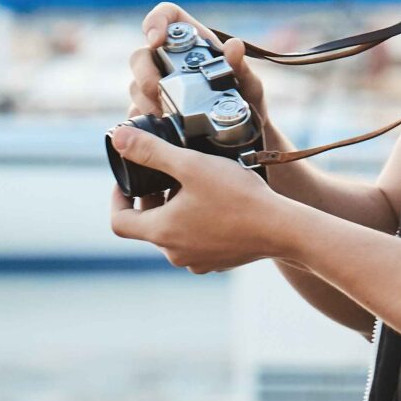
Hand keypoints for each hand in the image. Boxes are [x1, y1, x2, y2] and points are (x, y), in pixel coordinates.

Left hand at [104, 125, 286, 273]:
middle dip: (151, 198)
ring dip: (174, 209)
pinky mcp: (219, 261)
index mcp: (162, 232)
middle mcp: (175, 253)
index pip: (119, 222)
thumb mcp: (191, 164)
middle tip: (163, 173)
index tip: (127, 179)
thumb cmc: (237, 196)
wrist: (283, 228)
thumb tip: (117, 139)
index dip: (117, 198)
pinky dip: (196, 222)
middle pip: (148, 225)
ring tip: (191, 183)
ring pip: (173, 233)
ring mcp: (198, 260)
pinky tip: (215, 201)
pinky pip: (196, 241)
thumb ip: (151, 150)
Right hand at [127, 1, 268, 126]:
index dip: (156, 21)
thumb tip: (234, 46)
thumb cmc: (244, 101)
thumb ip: (240, 66)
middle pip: (141, 55)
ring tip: (166, 116)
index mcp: (191, 43)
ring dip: (146, 101)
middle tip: (158, 91)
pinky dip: (144, 120)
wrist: (242, 136)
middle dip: (145, 74)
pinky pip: (136, 112)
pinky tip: (159, 128)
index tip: (156, 40)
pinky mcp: (149, 110)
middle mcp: (168, 60)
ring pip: (136, 86)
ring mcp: (155, 86)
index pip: (167, 16)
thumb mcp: (248, 85)